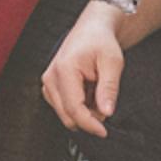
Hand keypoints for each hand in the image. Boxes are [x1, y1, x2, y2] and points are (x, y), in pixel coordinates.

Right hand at [41, 6, 125, 136]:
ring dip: (84, 111)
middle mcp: (51, 77)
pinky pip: (63, 107)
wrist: (91, 29)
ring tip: (97, 91)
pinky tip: (89, 91)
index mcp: (64, 69)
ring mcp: (48, 82)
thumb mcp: (112, 63)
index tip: (104, 131)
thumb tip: (107, 112)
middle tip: (106, 103)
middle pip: (67, 115)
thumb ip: (109, 88)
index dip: (90, 124)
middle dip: (89, 118)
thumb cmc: (101, 41)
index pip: (74, 109)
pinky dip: (79, 106)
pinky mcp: (50, 87)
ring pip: (65, 114)